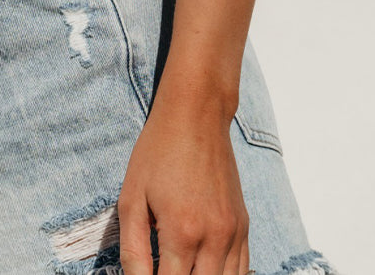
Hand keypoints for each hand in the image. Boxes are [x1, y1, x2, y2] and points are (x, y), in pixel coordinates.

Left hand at [117, 80, 249, 274]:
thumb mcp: (131, 199)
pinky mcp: (243, 226)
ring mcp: (234, 233)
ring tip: (182, 269)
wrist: (196, 114)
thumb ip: (133, 252)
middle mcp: (214, 238)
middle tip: (164, 270)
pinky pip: (242, 270)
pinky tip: (204, 270)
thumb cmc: (158, 152)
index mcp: (182, 232)